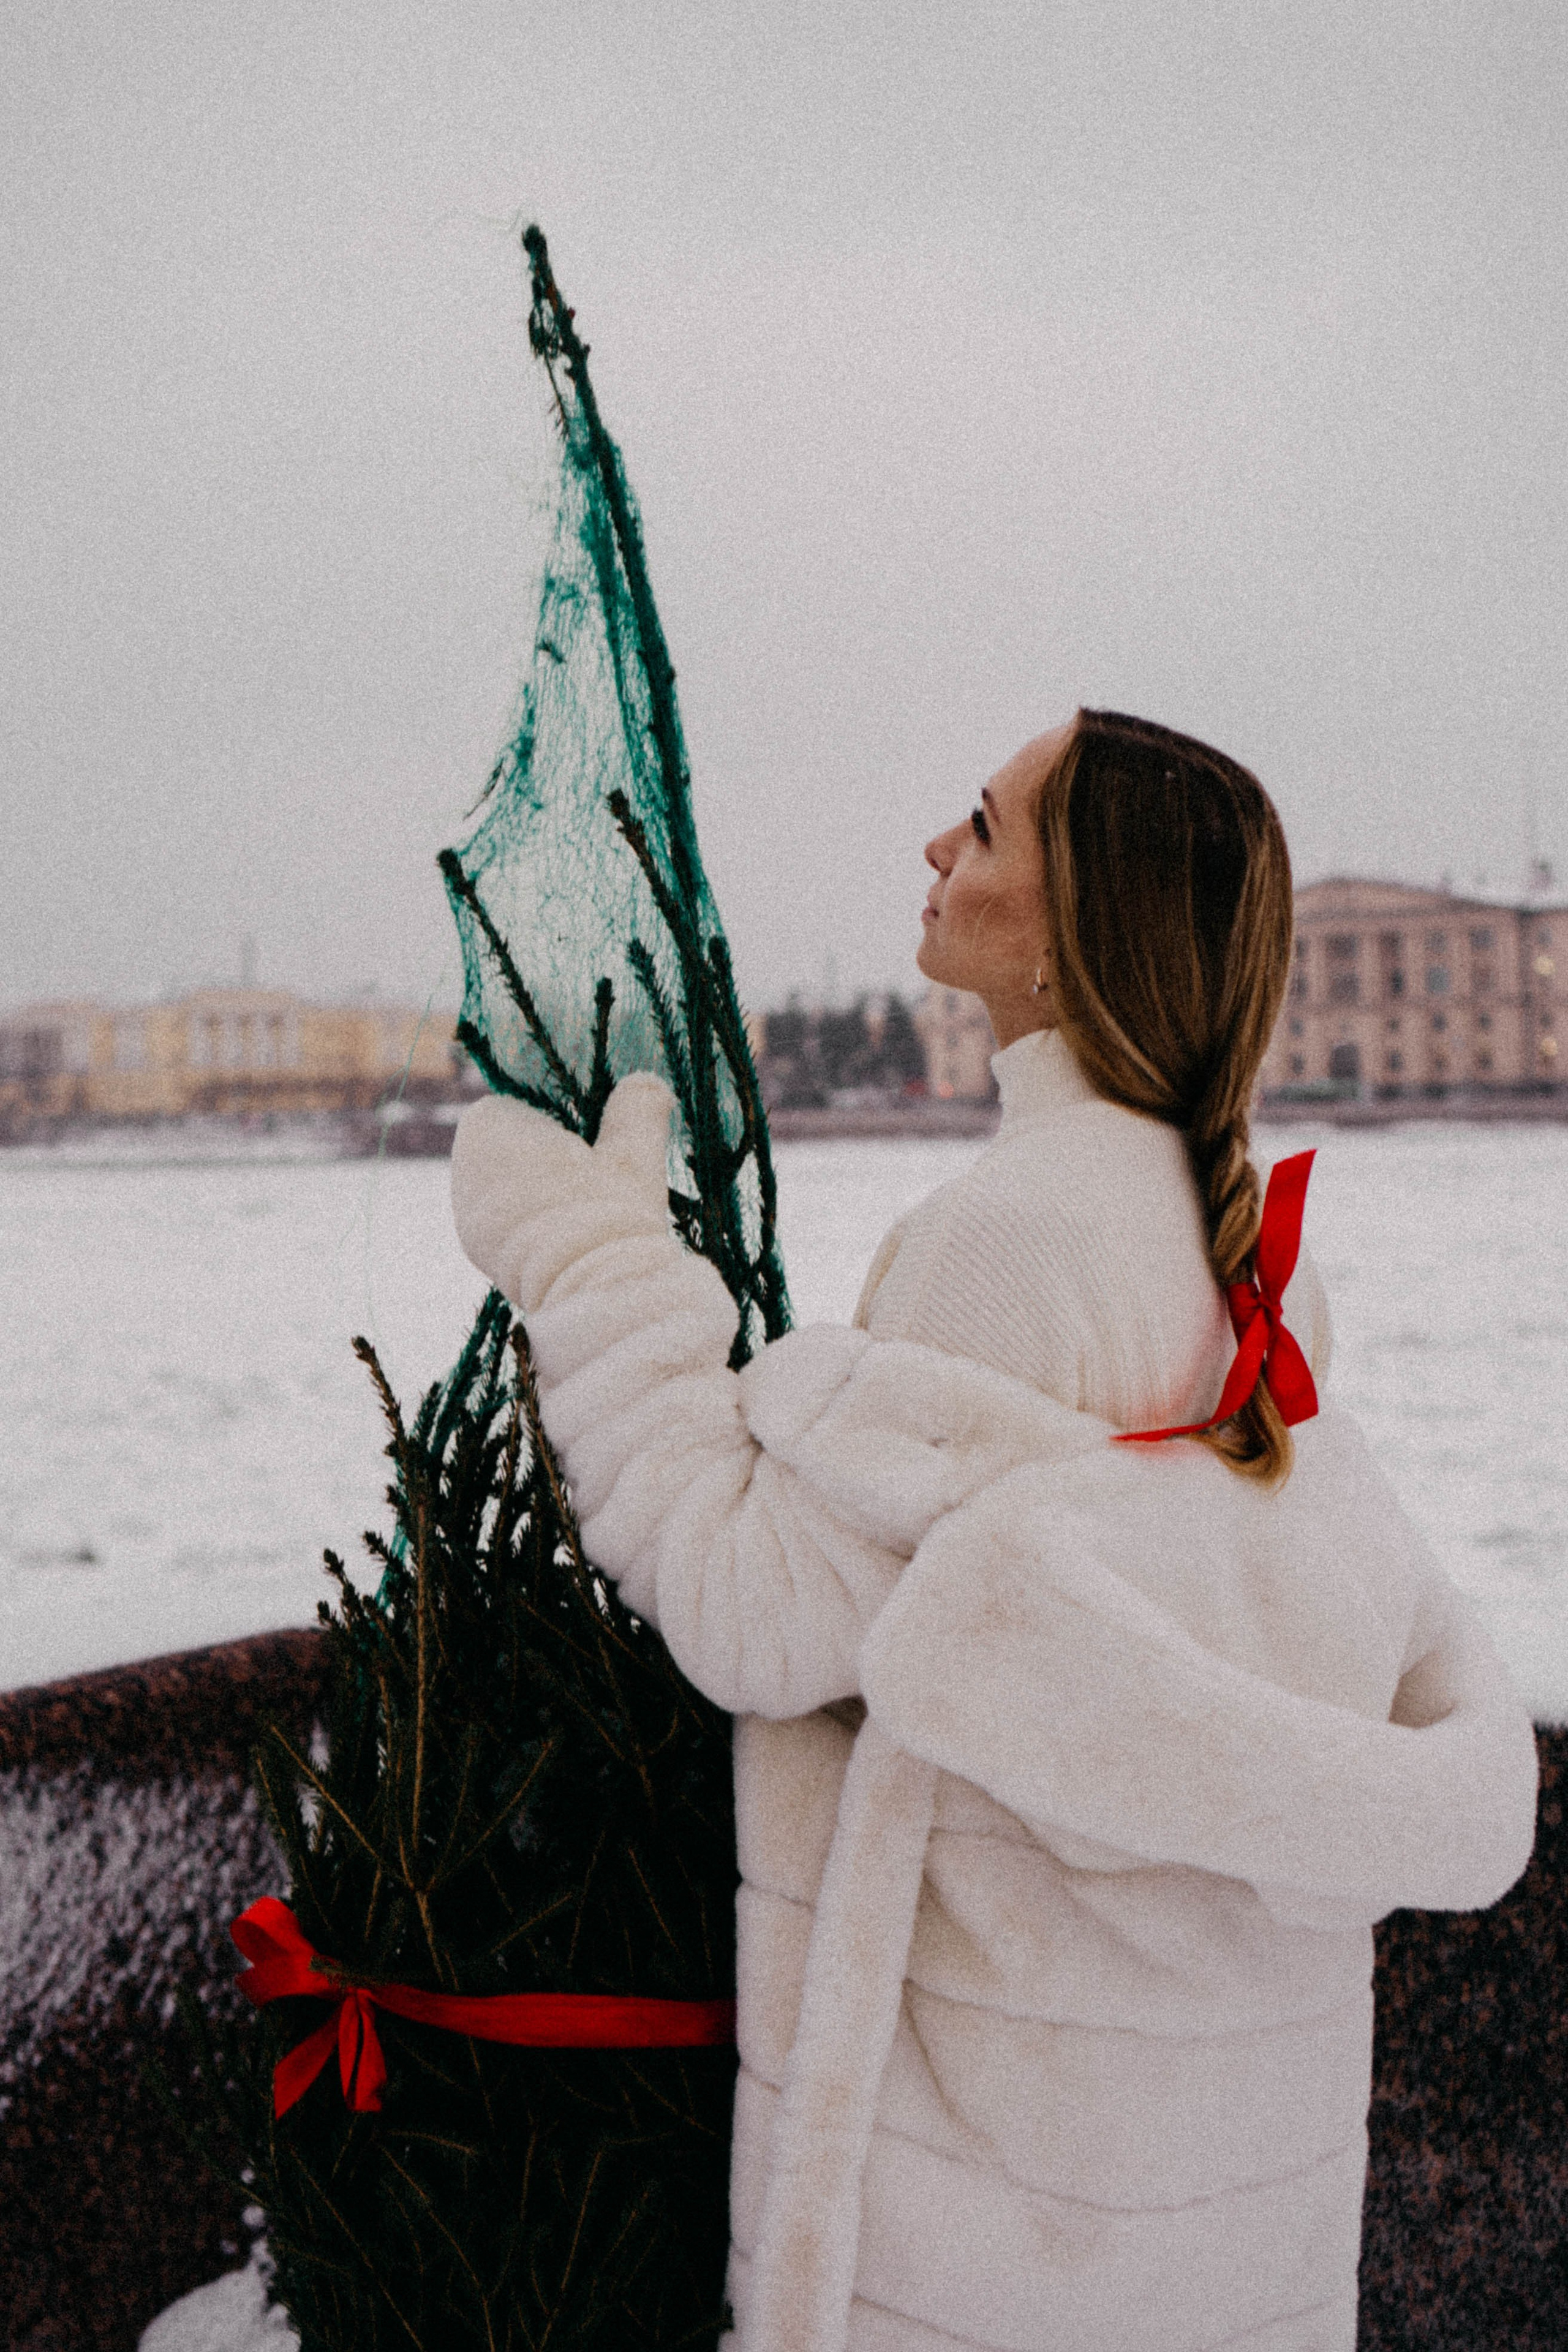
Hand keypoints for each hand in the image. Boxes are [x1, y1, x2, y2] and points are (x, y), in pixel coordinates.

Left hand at [451, 1072, 676, 1312]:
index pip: (516, 1104)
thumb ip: (638, 1107)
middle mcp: (464, 1168)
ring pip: (506, 1185)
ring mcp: (466, 1215)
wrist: (586, 1290)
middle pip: (509, 1146)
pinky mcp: (478, 1252)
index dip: (556, 1119)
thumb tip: (647, 1080)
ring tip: (581, 1208)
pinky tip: (566, 1236)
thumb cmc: (606, 1209)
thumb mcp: (632, 1151)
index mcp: (488, 1127)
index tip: (587, 1140)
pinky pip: (503, 1222)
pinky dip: (530, 1224)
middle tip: (590, 1174)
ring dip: (538, 1191)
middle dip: (545, 1155)